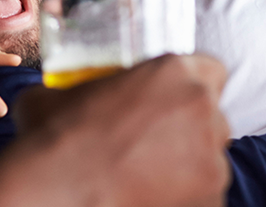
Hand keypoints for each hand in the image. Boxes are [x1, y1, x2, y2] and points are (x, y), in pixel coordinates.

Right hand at [12, 54, 230, 206]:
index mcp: (175, 73)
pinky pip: (205, 196)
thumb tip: (61, 92)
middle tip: (154, 143)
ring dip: (188, 166)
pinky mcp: (211, 201)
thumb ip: (78, 87)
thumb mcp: (58, 94)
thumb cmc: (53, 138)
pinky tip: (148, 198)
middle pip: (212, 118)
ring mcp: (212, 161)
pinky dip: (184, 198)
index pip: (211, 71)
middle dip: (191, 129)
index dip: (191, 87)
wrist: (54, 191)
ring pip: (210, 160)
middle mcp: (203, 112)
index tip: (172, 102)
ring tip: (146, 177)